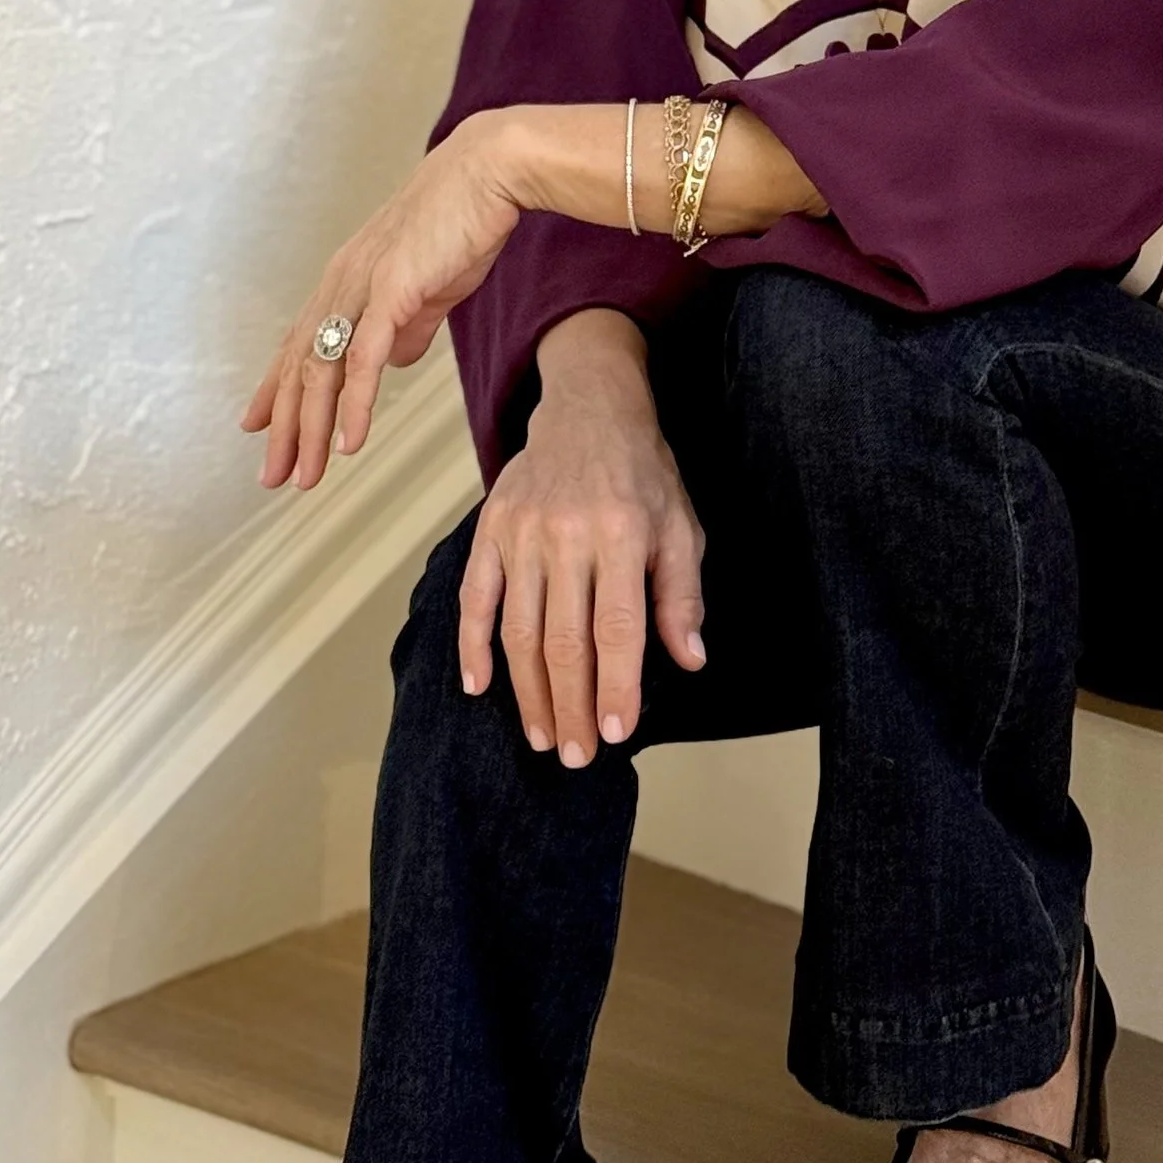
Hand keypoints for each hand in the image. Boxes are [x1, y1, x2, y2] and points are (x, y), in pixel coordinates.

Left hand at [241, 115, 523, 491]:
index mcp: (346, 279)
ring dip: (311, 429)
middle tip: (273, 475)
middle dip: (285, 427)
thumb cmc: (462, 222)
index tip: (259, 428)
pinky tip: (349, 443)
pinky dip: (354, 405)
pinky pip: (365, 360)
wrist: (488, 174)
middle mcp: (341, 283)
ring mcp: (362, 287)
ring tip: (305, 476)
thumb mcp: (426, 285)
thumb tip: (395, 361)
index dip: (276, 390)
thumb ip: (408, 325)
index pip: (298, 343)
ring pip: (323, 370)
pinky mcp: (392, 291)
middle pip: (300, 366)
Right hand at [457, 310, 705, 765]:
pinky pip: (476, 595)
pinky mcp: (492, 527)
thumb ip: (682, 595)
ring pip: (521, 629)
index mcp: (623, 532)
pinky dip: (473, 644)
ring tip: (541, 736)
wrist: (589, 407)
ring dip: (529, 691)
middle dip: (571, 706)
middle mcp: (568, 532)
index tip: (617, 734)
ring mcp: (523, 531)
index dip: (617, 686)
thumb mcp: (681, 526)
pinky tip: (478, 686)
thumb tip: (689, 660)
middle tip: (576, 756)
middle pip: (565, 640)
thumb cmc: (642, 472)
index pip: (618, 627)